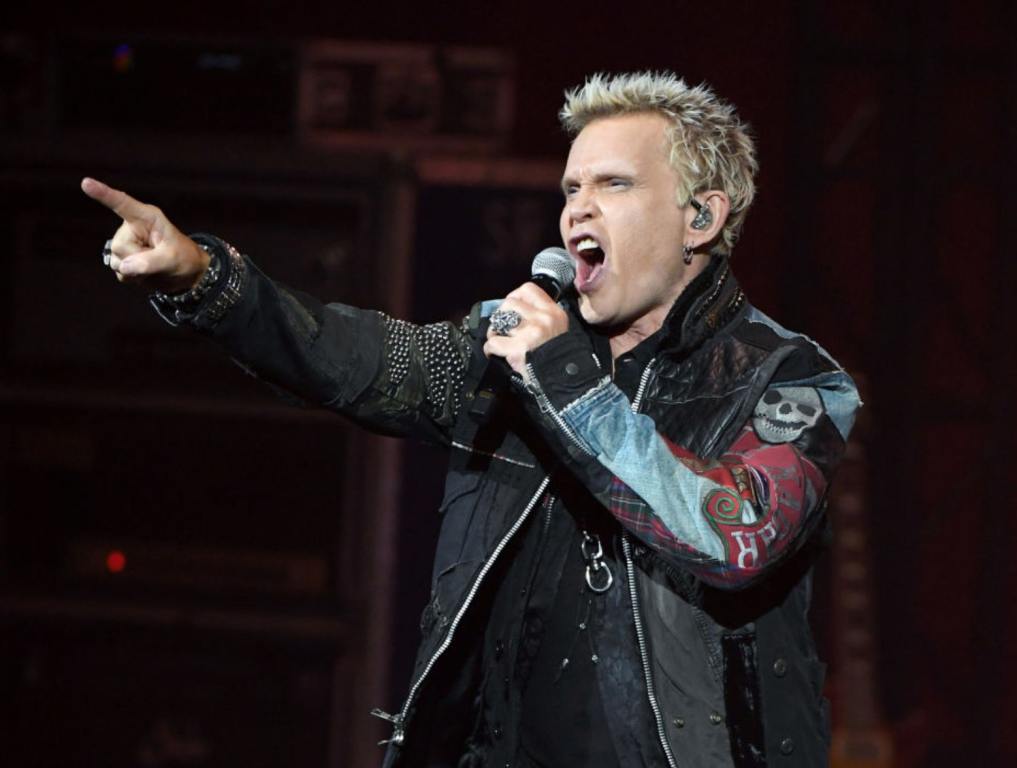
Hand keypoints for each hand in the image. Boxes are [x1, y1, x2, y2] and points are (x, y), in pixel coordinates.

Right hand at [81, 177, 209, 292]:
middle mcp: (131, 228)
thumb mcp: (173, 259)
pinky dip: (132, 277)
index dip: (104, 194)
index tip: (86, 183)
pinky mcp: (123, 259)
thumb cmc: (184, 258)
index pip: (122, 204)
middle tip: (158, 260)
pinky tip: (145, 273)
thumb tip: (124, 267)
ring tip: (153, 265)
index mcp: (146, 218)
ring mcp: (125, 243)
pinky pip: (119, 271)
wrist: (187, 275)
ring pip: (116, 260)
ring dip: (135, 270)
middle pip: (119, 245)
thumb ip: (150, 262)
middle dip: (138, 259)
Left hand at [483, 282, 568, 376]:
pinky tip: (494, 353)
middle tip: (502, 327)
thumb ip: (543, 319)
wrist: (567, 380)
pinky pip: (494, 342)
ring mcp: (531, 332)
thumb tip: (519, 314)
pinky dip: (490, 349)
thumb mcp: (560, 331)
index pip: (528, 290)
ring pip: (500, 321)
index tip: (511, 307)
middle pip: (510, 303)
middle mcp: (543, 318)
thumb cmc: (561, 358)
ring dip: (494, 331)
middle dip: (501, 314)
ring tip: (498, 340)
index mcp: (553, 312)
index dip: (515, 296)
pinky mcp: (519, 348)